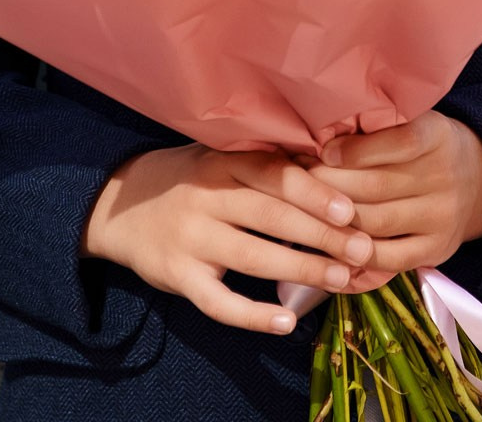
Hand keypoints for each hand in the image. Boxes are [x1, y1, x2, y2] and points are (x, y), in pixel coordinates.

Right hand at [81, 143, 374, 334]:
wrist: (119, 207)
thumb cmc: (190, 179)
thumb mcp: (219, 158)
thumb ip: (263, 164)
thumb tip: (330, 166)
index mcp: (222, 163)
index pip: (273, 175)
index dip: (313, 193)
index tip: (350, 209)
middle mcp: (206, 198)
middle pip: (271, 217)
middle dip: (321, 234)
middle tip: (362, 248)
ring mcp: (191, 239)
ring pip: (253, 257)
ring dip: (301, 270)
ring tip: (341, 279)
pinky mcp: (178, 277)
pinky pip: (219, 302)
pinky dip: (253, 315)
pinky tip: (286, 323)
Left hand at [308, 111, 481, 292]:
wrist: (480, 180)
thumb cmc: (426, 145)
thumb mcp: (414, 121)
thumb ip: (377, 127)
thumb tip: (320, 136)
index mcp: (437, 137)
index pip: (399, 142)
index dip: (357, 150)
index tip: (323, 151)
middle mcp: (444, 178)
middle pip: (377, 186)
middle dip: (328, 185)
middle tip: (294, 181)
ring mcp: (442, 218)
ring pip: (376, 223)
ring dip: (332, 221)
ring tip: (299, 213)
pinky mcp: (437, 250)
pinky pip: (390, 259)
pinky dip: (355, 257)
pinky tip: (327, 250)